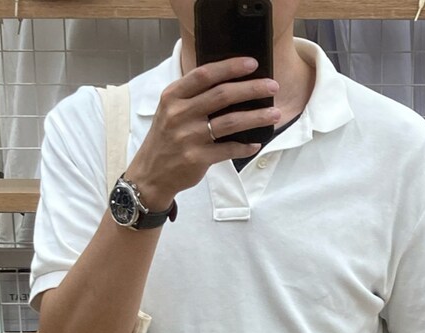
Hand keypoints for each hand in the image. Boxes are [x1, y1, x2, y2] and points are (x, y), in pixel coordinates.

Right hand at [127, 57, 280, 208]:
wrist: (150, 175)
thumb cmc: (165, 140)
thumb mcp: (169, 110)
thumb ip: (191, 96)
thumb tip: (227, 83)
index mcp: (173, 96)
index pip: (205, 74)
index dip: (230, 67)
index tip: (252, 64)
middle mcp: (180, 114)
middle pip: (222, 95)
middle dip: (252, 89)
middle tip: (272, 87)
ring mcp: (189, 137)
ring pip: (230, 122)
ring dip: (256, 117)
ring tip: (274, 114)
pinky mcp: (197, 159)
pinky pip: (228, 150)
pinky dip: (244, 147)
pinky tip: (256, 144)